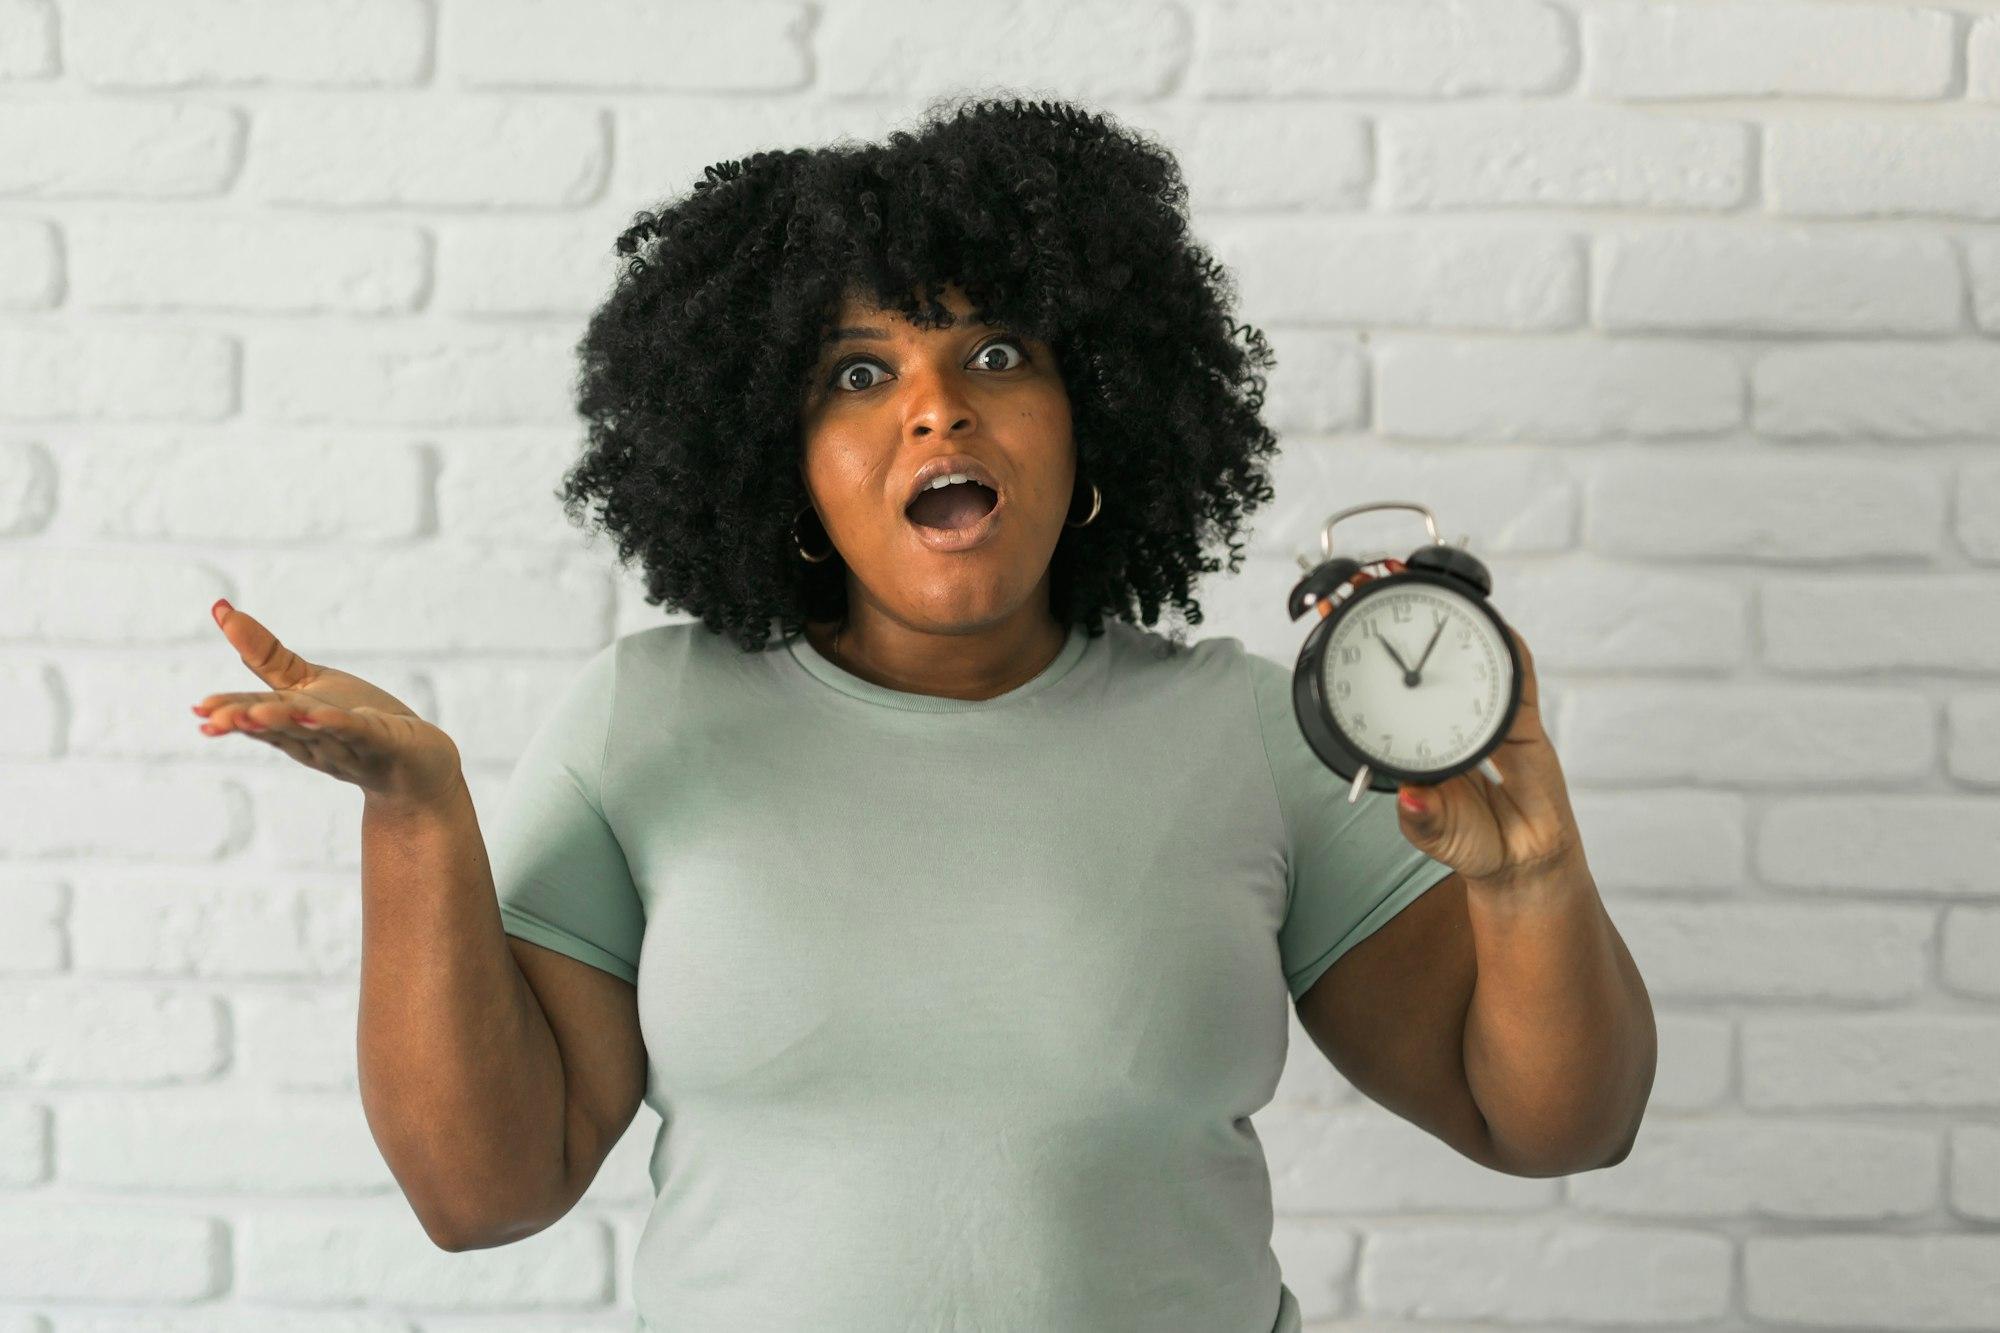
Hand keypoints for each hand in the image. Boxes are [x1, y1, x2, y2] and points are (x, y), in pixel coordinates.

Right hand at [192, 599, 461, 807]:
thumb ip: (265, 656)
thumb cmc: (356, 721)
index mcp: (294, 726)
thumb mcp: (307, 685)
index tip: (199, 710)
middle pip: (279, 727)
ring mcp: (351, 744)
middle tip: (213, 719)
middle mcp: (317, 740)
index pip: (259, 716)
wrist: (417, 766)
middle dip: (247, 723)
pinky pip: (361, 732)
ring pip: (314, 732)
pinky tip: (317, 715)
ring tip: (252, 713)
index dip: (231, 713)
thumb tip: (218, 608)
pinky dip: (339, 724)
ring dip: (284, 724)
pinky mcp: (387, 741)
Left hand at [1348, 563, 1583, 886]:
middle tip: (1372, 577)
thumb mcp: (1436, 833)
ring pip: (1470, 655)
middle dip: (1400, 613)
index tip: (1331, 610)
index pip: (1383, 682)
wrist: (1524, 866)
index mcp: (1417, 736)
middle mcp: (1449, 717)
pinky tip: (1495, 626)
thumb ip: (1425, 818)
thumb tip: (1412, 797)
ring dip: (1451, 619)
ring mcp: (1487, 714)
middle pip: (1422, 654)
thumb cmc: (1473, 843)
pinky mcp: (1524, 722)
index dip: (1362, 646)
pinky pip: (1518, 679)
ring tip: (1426, 587)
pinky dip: (1509, 651)